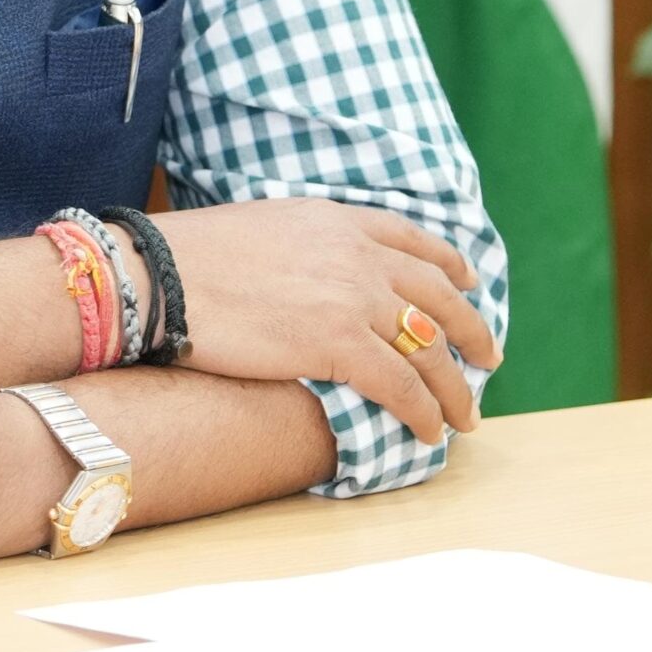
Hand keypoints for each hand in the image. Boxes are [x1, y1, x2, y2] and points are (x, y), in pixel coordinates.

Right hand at [151, 200, 498, 443]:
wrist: (162, 273)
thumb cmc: (193, 255)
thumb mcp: (265, 225)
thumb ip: (306, 243)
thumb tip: (313, 270)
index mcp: (338, 220)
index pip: (413, 239)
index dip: (449, 265)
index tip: (468, 284)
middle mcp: (357, 253)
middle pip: (437, 294)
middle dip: (471, 329)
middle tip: (489, 357)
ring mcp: (352, 296)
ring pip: (429, 347)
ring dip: (454, 386)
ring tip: (467, 415)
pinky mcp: (338, 343)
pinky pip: (401, 384)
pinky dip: (423, 411)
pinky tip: (430, 431)